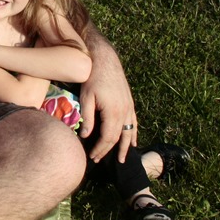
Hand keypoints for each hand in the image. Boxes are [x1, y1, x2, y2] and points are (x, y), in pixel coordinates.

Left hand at [79, 41, 136, 162]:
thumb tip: (85, 135)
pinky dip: (134, 133)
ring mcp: (129, 107)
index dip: (100, 149)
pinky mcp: (130, 102)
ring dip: (125, 146)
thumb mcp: (86, 97)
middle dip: (108, 150)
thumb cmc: (92, 77)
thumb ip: (87, 117)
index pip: (108, 138)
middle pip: (118, 137)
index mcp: (113, 112)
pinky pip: (134, 122)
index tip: (92, 156)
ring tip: (122, 159)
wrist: (105, 60)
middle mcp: (124, 112)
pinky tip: (133, 142)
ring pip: (129, 132)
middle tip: (98, 159)